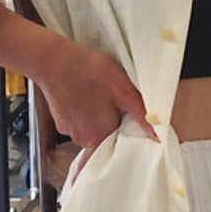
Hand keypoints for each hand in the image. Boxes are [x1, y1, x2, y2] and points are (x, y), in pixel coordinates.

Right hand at [39, 39, 159, 184]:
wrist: (53, 60)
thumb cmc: (89, 71)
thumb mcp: (123, 90)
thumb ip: (141, 114)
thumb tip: (157, 135)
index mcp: (99, 136)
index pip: (117, 150)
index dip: (125, 141)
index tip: (127, 129)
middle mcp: (82, 138)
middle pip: (103, 139)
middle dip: (111, 125)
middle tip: (114, 105)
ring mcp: (68, 130)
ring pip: (89, 129)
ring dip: (96, 118)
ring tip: (98, 96)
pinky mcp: (59, 120)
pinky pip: (76, 121)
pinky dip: (81, 111)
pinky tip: (84, 94)